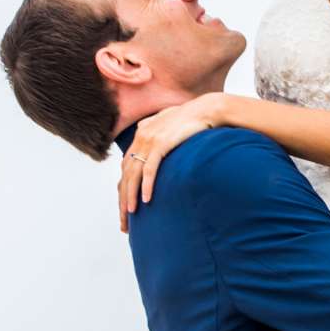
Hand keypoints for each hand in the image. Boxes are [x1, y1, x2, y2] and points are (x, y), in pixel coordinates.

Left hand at [118, 96, 224, 228]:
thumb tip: (156, 149)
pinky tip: (146, 199)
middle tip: (124, 221)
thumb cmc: (192, 120)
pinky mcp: (161, 143)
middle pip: (126, 175)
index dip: (124, 190)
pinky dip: (146, 185)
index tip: (125, 209)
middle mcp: (141, 138)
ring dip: (131, 195)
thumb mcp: (170, 129)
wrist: (207, 109)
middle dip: (123, 200)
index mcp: (141, 135)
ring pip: (134, 174)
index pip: (127, 168)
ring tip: (131, 214)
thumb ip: (159, 137)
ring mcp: (149, 140)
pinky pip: (150, 169)